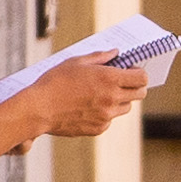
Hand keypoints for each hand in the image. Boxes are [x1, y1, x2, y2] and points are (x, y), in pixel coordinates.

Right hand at [28, 56, 152, 139]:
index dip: (139, 73)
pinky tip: (87, 106)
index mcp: (109, 79)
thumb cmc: (55, 82)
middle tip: (121, 81)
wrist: (39, 109)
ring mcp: (106, 116)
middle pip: (139, 94)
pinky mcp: (98, 128)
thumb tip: (115, 53)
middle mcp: (112, 99)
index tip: (130, 70)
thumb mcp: (76, 62)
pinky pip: (109, 119)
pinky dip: (104, 113)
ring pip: (125, 107)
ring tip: (99, 94)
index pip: (142, 78)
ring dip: (119, 100)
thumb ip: (100, 57)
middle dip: (134, 86)